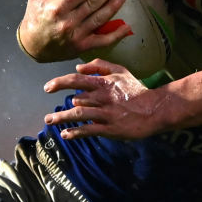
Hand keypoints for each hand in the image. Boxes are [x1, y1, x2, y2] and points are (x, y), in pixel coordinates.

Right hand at [18, 0, 127, 61]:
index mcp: (58, 7)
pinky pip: (103, 40)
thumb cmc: (36, 16)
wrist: (32, 45)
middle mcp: (69, 22)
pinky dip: (117, 34)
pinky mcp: (82, 46)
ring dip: (114, 6)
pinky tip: (126, 26)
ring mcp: (77, 36)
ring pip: (101, 18)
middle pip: (95, 4)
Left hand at [43, 59, 160, 139]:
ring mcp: (106, 113)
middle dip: (60, 109)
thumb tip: (78, 67)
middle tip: (48, 117)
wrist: (154, 109)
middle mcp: (102, 97)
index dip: (59, 83)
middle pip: (75, 100)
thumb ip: (99, 66)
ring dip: (61, 119)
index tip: (47, 88)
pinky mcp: (110, 128)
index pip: (76, 80)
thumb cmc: (137, 90)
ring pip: (78, 115)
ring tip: (50, 122)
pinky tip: (66, 135)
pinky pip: (88, 130)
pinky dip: (75, 132)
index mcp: (104, 83)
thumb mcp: (121, 71)